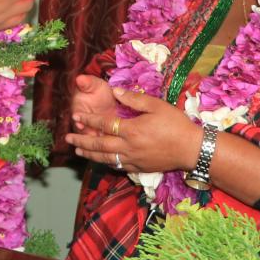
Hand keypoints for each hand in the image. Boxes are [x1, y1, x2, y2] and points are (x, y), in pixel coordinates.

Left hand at [65, 86, 203, 173]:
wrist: (191, 149)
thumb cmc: (176, 124)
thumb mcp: (156, 105)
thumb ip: (133, 99)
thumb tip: (115, 91)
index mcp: (132, 130)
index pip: (104, 125)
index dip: (88, 121)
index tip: (76, 117)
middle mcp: (129, 147)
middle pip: (99, 146)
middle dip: (82, 141)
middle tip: (68, 138)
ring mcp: (133, 160)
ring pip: (105, 159)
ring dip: (90, 155)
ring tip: (78, 151)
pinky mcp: (139, 168)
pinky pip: (117, 166)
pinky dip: (105, 163)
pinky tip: (100, 160)